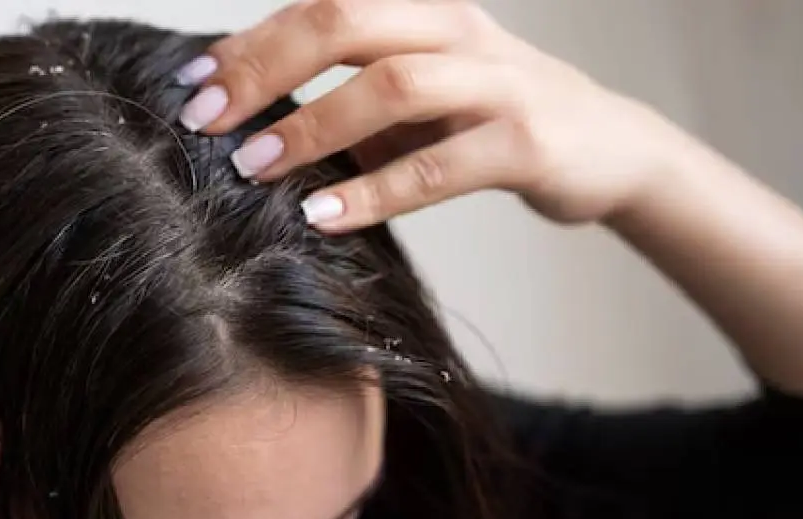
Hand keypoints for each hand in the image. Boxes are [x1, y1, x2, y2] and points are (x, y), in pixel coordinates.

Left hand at [175, 0, 679, 230]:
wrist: (609, 148)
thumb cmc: (489, 120)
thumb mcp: (417, 94)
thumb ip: (348, 94)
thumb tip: (247, 120)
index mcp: (422, 10)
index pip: (320, 6)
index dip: (250, 42)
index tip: (192, 81)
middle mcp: (456, 30)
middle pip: (345, 23)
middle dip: (264, 68)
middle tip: (206, 120)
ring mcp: (496, 81)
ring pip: (392, 84)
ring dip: (311, 126)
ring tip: (251, 167)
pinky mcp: (527, 141)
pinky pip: (439, 165)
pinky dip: (375, 191)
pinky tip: (323, 215)